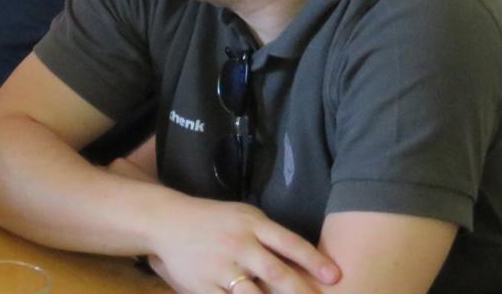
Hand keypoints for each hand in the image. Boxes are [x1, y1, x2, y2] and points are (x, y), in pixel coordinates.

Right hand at [145, 198, 339, 293]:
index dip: (314, 261)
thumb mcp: (243, 216)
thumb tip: (306, 261)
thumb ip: (270, 236)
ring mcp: (220, 267)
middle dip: (301, 292)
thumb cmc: (213, 219)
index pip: (289, 242)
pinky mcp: (203, 286)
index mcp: (251, 224)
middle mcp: (238, 244)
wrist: (166, 221)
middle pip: (276, 273)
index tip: (335, 277)